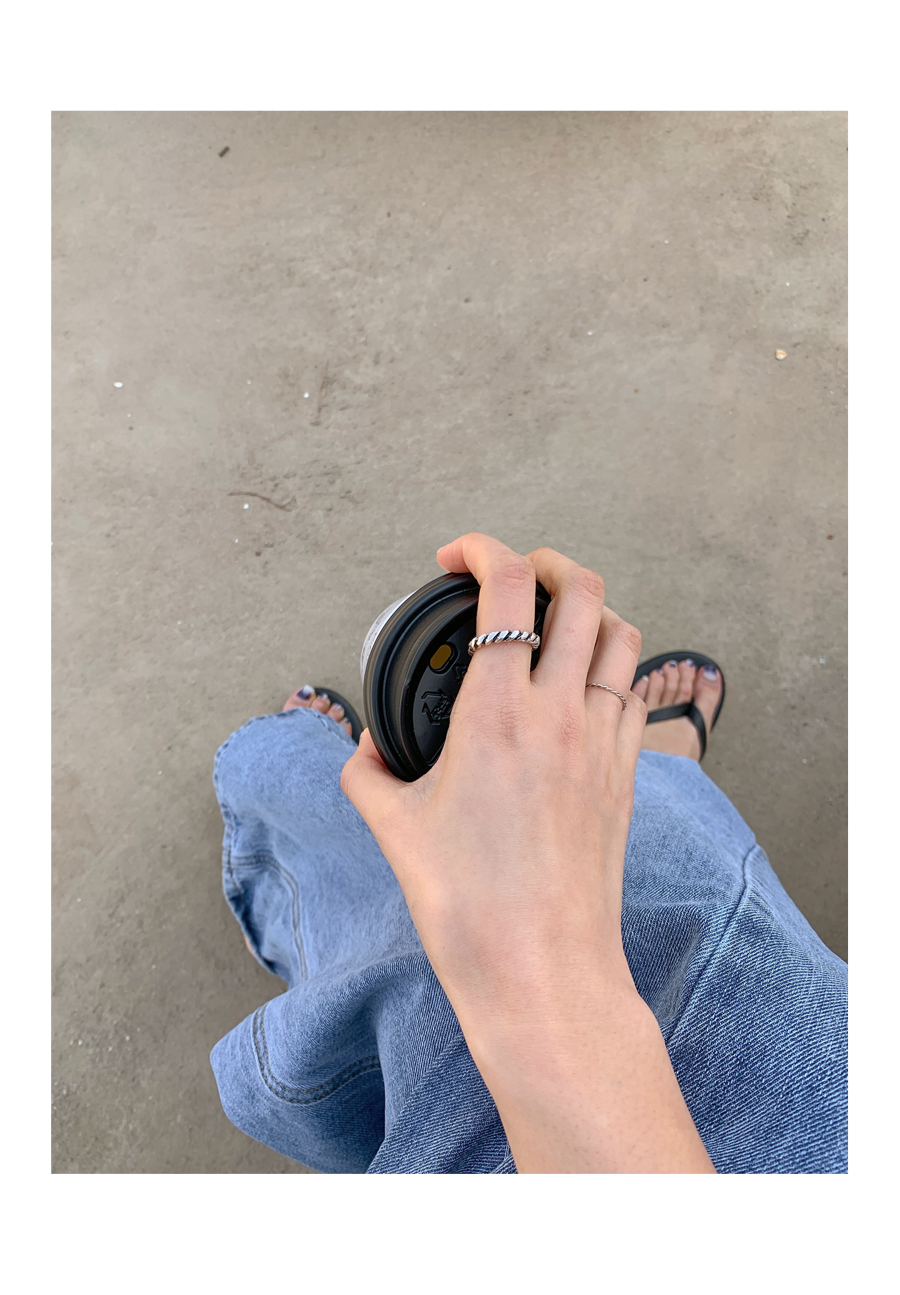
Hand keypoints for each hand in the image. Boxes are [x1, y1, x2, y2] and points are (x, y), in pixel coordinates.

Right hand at [341, 533, 714, 1172]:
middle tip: (513, 575)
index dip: (481, 547)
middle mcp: (560, 712)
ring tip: (555, 623)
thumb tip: (365, 745)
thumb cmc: (468, 906)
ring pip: (623, 634)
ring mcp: (603, 740)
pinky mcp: (627, 773)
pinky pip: (633, 692)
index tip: (455, 556)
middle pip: (583, 589)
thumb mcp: (392, 828)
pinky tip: (579, 690)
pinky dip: (611, 668)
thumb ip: (366, 769)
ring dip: (590, 611)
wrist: (543, 970)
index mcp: (496, 712)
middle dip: (547, 561)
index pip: (506, 587)